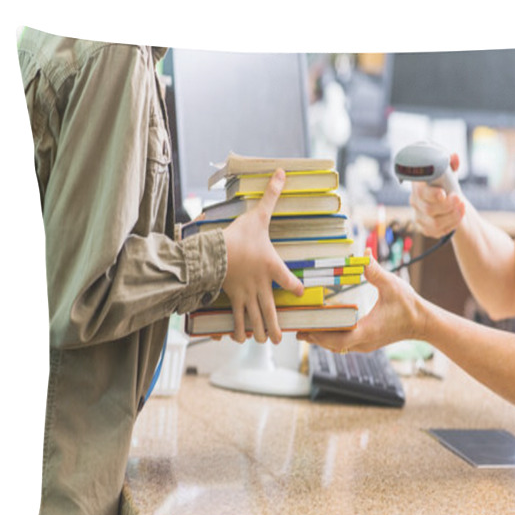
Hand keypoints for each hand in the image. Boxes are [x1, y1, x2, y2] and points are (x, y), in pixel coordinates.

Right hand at [221, 169, 303, 343]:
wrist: (213, 252)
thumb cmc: (237, 235)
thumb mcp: (258, 215)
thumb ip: (272, 196)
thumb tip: (283, 172)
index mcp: (272, 267)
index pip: (290, 281)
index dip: (296, 288)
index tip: (300, 292)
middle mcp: (262, 285)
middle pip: (272, 311)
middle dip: (277, 327)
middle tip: (281, 339)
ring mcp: (246, 294)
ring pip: (256, 320)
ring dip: (261, 333)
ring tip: (266, 342)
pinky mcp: (231, 298)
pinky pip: (236, 319)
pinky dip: (237, 330)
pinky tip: (239, 339)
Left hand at [298, 256, 425, 352]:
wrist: (423, 323)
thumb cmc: (409, 305)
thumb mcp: (392, 284)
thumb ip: (375, 270)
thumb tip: (364, 252)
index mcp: (367, 331)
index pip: (338, 339)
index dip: (319, 335)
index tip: (305, 329)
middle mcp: (364, 342)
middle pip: (333, 345)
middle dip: (315, 338)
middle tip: (297, 328)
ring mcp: (366, 345)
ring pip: (338, 347)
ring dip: (323, 339)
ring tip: (306, 329)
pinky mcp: (368, 343)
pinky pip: (345, 344)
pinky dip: (333, 338)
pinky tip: (325, 329)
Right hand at [409, 152, 465, 237]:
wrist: (446, 202)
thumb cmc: (445, 184)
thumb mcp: (448, 173)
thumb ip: (450, 164)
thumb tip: (454, 157)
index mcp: (418, 186)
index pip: (421, 192)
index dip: (431, 194)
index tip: (443, 193)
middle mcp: (415, 203)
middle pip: (429, 209)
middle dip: (447, 206)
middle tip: (460, 199)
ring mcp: (418, 217)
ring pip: (435, 223)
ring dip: (452, 217)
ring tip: (462, 208)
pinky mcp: (425, 229)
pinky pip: (437, 232)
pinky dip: (451, 225)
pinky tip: (458, 218)